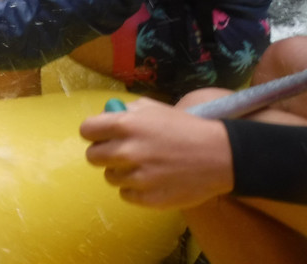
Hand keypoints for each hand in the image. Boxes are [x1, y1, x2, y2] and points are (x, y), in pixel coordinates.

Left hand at [79, 98, 234, 209]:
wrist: (220, 155)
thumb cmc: (185, 128)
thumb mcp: (154, 108)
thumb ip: (126, 111)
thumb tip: (106, 116)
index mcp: (125, 125)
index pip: (86, 130)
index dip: (93, 132)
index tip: (101, 135)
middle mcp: (127, 151)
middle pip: (92, 156)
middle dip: (103, 153)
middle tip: (121, 152)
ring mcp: (138, 177)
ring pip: (110, 177)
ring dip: (121, 171)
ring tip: (143, 165)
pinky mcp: (148, 198)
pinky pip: (125, 195)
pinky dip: (134, 189)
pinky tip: (151, 180)